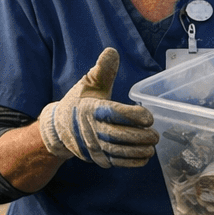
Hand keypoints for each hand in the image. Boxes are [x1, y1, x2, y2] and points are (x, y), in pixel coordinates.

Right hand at [38, 48, 158, 167]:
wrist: (58, 129)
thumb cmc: (78, 103)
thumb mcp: (88, 84)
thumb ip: (102, 70)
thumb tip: (112, 51)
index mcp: (91, 109)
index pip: (113, 113)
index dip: (133, 116)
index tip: (149, 116)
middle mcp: (91, 130)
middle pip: (118, 136)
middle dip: (140, 136)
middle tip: (155, 134)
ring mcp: (93, 146)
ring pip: (119, 152)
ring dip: (138, 151)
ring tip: (152, 146)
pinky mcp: (96, 158)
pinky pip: (116, 163)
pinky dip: (132, 162)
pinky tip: (144, 157)